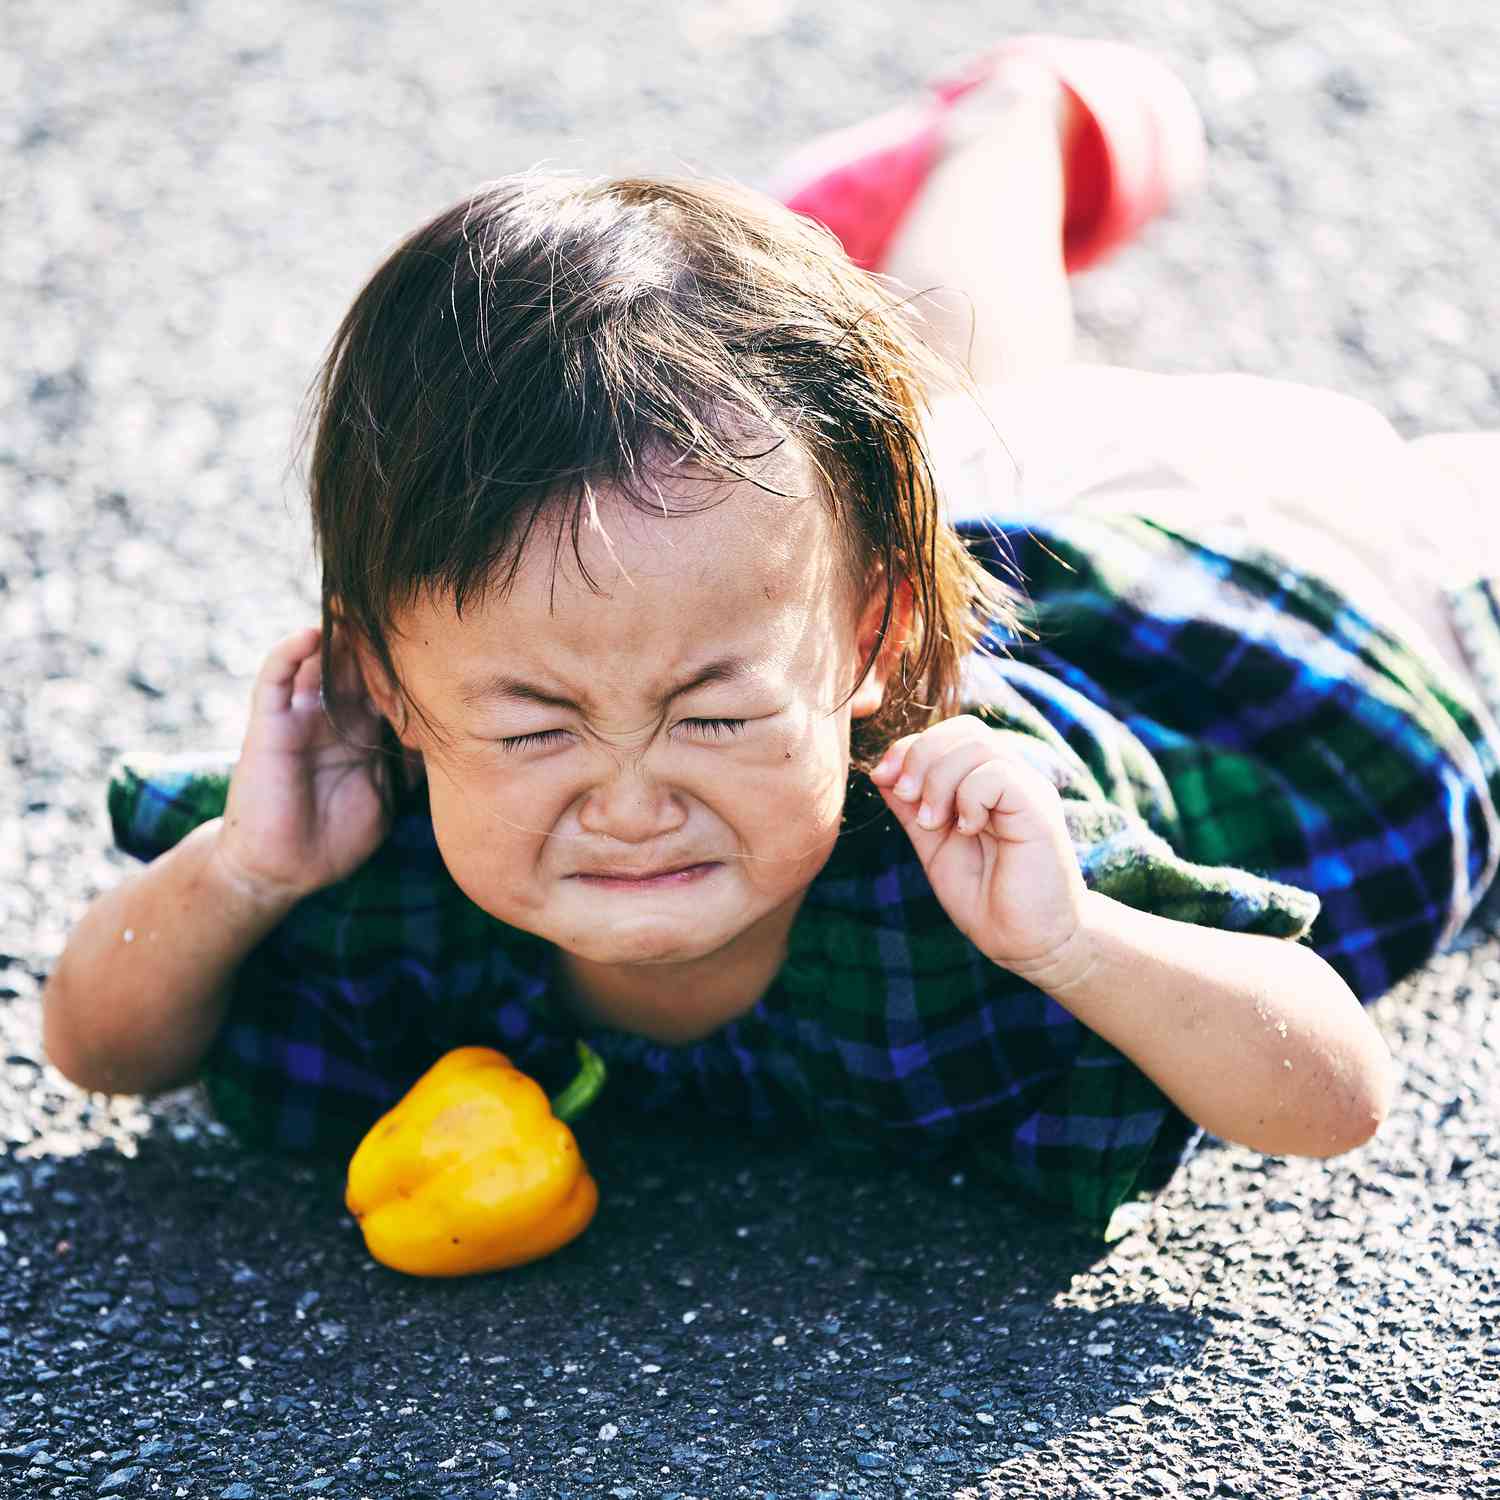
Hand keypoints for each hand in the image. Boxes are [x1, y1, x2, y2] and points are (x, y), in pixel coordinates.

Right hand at [214, 624, 419, 905]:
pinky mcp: (270, 724)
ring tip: (360, 604)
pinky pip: (275, 678)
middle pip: (357, 662)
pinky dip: (290, 652)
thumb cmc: (337, 836)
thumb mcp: (387, 795)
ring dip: (338, 633)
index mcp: (363, 729)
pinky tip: (313, 634)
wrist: (285, 870)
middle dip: (378, 637)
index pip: (387, 682)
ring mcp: (301, 715)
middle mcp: (334, 715)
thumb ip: (411, 764)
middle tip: (407, 608)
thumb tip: (459, 741)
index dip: (408, 663)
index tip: (441, 638)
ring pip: (320, 659)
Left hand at [868, 716, 1087, 974]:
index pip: (950, 734)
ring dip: (940, 780)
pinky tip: (967, 829)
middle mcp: (1010, 778)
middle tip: (909, 799)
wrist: (1025, 940)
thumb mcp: (933, 845)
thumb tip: (881, 773)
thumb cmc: (984, 895)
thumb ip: (911, 808)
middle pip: (963, 730)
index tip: (882, 778)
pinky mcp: (1039, 809)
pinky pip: (998, 774)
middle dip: (920, 757)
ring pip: (978, 745)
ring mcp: (1028, 790)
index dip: (910, 747)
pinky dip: (969, 797)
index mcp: (986, 782)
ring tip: (934, 821)